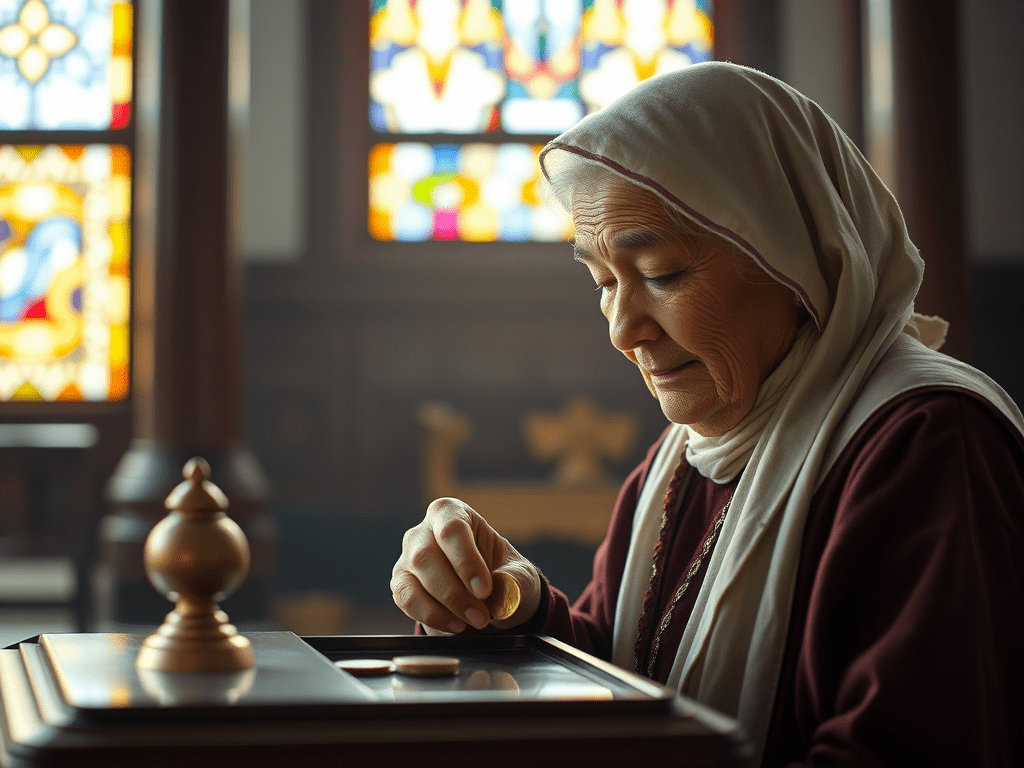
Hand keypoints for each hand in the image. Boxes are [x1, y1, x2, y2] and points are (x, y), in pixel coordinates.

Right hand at [391, 497, 541, 634]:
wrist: (491, 598)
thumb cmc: (503, 575)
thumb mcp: (520, 574)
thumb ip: (515, 579)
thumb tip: (505, 587)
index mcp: (454, 513)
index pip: (452, 529)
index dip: (466, 561)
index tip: (484, 590)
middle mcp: (425, 530)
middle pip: (427, 556)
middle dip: (454, 592)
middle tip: (481, 616)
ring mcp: (408, 557)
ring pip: (412, 581)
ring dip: (443, 607)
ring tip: (473, 621)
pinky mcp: (401, 583)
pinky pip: (406, 600)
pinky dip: (431, 617)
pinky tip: (455, 625)